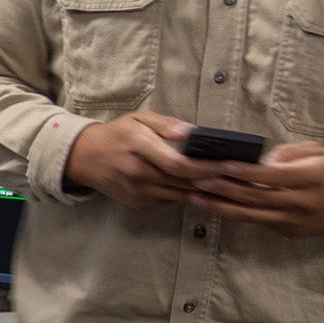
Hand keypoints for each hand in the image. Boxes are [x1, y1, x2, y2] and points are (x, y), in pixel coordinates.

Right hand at [63, 111, 228, 209]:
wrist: (85, 158)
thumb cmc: (118, 134)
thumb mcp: (139, 118)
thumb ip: (167, 124)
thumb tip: (194, 133)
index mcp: (139, 146)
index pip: (180, 164)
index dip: (207, 168)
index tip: (230, 165)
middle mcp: (138, 172)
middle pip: (184, 182)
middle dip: (213, 181)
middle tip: (238, 178)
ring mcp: (137, 192)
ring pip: (180, 195)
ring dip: (205, 192)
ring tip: (229, 187)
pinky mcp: (138, 204)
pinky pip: (169, 201)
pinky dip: (186, 196)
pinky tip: (204, 191)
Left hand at [188, 142, 323, 237]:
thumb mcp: (319, 152)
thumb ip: (289, 153)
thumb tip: (260, 160)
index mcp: (311, 178)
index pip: (273, 176)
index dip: (246, 172)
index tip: (221, 165)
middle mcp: (302, 203)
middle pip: (258, 198)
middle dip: (224, 190)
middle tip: (197, 181)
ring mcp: (296, 221)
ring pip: (253, 215)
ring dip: (222, 207)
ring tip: (196, 198)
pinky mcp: (291, 232)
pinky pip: (260, 222)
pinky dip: (237, 215)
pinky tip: (216, 207)